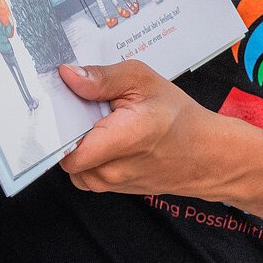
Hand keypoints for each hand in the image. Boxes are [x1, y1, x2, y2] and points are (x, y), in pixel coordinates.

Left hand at [58, 61, 220, 195]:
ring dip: (80, 142)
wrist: (204, 154)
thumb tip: (68, 75)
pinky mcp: (108, 188)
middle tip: (93, 108)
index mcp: (121, 139)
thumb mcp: (143, 81)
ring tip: (105, 123)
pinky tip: (108, 137)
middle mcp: (111, 169)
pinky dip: (89, 153)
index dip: (58, 123)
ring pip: (72, 161)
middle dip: (70, 127)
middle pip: (64, 150)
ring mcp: (109, 183)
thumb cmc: (178, 117)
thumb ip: (102, 77)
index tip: (65, 103)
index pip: (64, 146)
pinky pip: (83, 170)